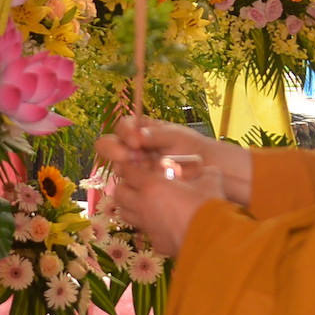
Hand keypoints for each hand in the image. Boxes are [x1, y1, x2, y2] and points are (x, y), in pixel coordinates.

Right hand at [95, 114, 251, 204]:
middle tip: (128, 157)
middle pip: (108, 146)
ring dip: (123, 169)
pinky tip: (142, 187)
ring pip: (116, 167)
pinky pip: (127, 186)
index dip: (124, 133)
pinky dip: (131, 186)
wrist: (206, 169)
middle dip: (115, 151)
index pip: (122, 127)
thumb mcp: (176, 136)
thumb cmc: (191, 147)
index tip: (135, 142)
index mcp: (139, 130)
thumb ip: (156, 135)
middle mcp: (132, 148)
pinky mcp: (139, 185)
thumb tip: (137, 137)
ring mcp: (134, 167)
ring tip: (139, 172)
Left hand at [106, 160, 224, 256]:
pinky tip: (162, 224)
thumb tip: (208, 171)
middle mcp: (143, 206)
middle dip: (124, 187)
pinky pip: (146, 232)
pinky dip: (150, 226)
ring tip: (143, 203)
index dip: (129, 168)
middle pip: (119, 194)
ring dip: (130, 207)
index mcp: (152, 185)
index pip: (128, 172)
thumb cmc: (207, 205)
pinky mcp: (156, 243)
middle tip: (136, 184)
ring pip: (126, 215)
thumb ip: (204, 172)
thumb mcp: (210, 180)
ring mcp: (148, 226)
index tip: (134, 166)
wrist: (213, 239)